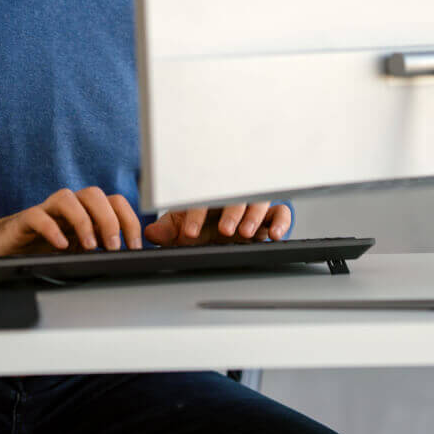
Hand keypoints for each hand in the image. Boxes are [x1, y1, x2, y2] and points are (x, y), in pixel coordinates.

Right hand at [0, 187, 143, 258]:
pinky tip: (60, 245)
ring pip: (67, 198)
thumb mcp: (78, 252)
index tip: (135, 246)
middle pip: (94, 195)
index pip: (114, 202)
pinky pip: (38, 216)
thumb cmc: (42, 249)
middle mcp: (68, 207)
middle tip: (113, 247)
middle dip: (109, 219)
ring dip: (83, 220)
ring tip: (89, 246)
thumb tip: (129, 260)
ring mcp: (46, 211)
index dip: (129, 221)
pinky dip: (51, 229)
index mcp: (85, 212)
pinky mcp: (25, 221)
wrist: (2, 248)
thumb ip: (99, 249)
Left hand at [143, 202, 290, 246]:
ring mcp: (252, 206)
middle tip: (225, 231)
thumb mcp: (179, 229)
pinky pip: (281, 213)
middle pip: (235, 195)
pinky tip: (274, 235)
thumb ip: (167, 231)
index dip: (195, 214)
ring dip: (253, 216)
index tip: (189, 233)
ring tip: (245, 233)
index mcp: (208, 195)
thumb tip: (152, 233)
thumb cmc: (198, 226)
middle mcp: (231, 197)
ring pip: (258, 202)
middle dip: (231, 212)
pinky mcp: (270, 217)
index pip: (202, 199)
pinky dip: (280, 222)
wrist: (215, 238)